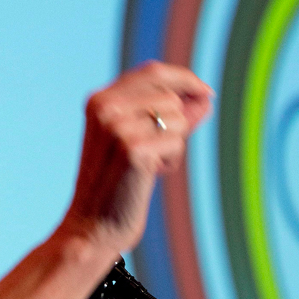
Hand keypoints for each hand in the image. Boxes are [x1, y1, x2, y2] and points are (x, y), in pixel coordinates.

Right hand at [60, 61, 213, 253]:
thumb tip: (205, 98)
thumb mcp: (140, 141)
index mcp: (100, 100)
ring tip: (147, 166)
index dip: (185, 79)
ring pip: (178, 119)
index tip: (206, 92)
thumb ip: (170, 117)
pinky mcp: (133, 149)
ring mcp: (117, 127)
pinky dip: (171, 161)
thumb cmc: (117, 185)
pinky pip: (177, 142)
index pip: (153, 72)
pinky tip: (149, 176)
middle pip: (171, 97)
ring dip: (173, 145)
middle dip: (176, 124)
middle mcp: (105, 107)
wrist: (92, 226)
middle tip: (154, 154)